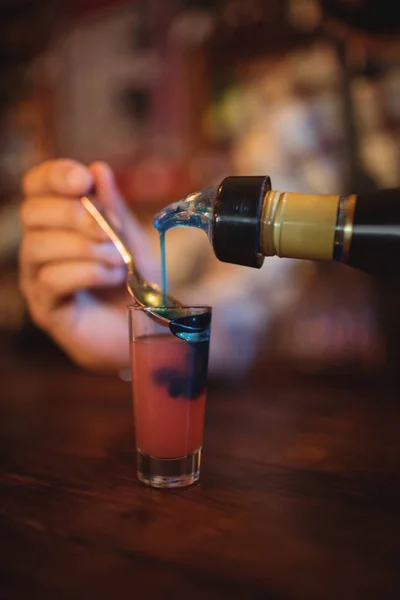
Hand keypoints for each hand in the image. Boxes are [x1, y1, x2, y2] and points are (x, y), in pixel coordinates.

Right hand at [19, 159, 158, 370]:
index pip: (36, 186)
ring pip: (38, 247)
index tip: (83, 180)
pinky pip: (50, 279)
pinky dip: (86, 273)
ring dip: (84, 248)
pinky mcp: (45, 308)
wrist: (143, 327)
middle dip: (73, 215)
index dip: (54, 175)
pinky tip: (111, 277)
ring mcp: (37, 279)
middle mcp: (39, 247)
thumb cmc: (134, 280)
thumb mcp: (129, 236)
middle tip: (108, 231)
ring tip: (117, 259)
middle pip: (32, 213)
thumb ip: (112, 206)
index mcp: (57, 222)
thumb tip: (97, 168)